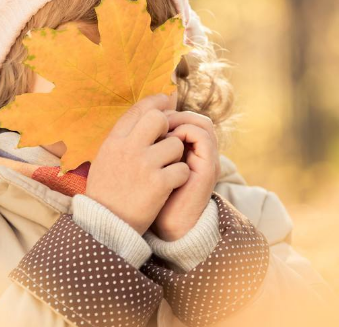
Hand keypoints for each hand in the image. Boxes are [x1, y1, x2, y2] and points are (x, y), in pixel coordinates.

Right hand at [85, 93, 190, 234]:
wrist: (106, 226)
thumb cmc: (107, 192)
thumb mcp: (105, 159)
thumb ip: (123, 139)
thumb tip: (145, 118)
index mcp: (113, 142)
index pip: (137, 110)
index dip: (155, 101)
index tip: (165, 100)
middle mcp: (128, 149)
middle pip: (158, 118)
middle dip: (168, 127)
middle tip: (168, 140)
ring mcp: (144, 165)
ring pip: (175, 145)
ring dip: (176, 157)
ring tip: (166, 170)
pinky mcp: (158, 183)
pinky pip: (182, 169)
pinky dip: (180, 177)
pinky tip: (171, 185)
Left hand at [149, 111, 220, 240]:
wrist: (165, 227)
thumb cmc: (150, 199)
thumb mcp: (145, 169)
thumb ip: (145, 149)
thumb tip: (130, 125)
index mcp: (187, 152)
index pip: (183, 119)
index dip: (165, 112)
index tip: (145, 116)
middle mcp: (200, 154)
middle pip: (194, 117)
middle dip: (173, 112)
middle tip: (154, 117)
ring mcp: (206, 160)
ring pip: (201, 123)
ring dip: (179, 119)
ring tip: (160, 126)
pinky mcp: (208, 168)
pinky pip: (202, 137)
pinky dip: (184, 131)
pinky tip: (167, 138)